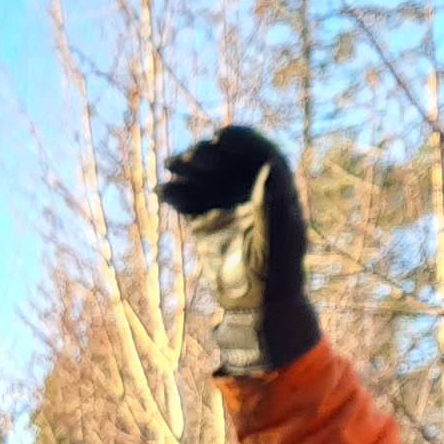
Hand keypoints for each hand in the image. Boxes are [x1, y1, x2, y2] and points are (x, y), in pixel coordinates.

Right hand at [156, 125, 319, 377]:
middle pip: (227, 161)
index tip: (221, 137)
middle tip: (192, 157)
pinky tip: (163, 191)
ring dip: (187, 169)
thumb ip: (274, 198)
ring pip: (204, 178)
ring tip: (171, 166)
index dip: (241, 140)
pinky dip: (175, 195)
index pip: (258, 152)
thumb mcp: (280, 231)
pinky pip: (188, 201)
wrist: (258, 305)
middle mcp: (250, 193)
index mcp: (275, 189)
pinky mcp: (207, 224)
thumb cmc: (277, 270)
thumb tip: (270, 165)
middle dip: (209, 154)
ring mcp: (226, 207)